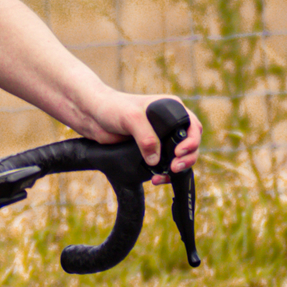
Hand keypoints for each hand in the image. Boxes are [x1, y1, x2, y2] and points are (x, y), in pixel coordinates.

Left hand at [84, 90, 201, 175]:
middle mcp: (170, 124)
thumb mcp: (131, 118)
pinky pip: (164, 165)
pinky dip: (164, 174)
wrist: (93, 116)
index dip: (192, 141)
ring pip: (179, 157)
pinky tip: (156, 178)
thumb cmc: (113, 108)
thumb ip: (146, 137)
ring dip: (176, 169)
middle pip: (190, 144)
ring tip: (166, 175)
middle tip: (175, 167)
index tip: (179, 151)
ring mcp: (161, 138)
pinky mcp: (150, 150)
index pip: (193, 126)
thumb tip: (155, 160)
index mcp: (172, 108)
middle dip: (187, 158)